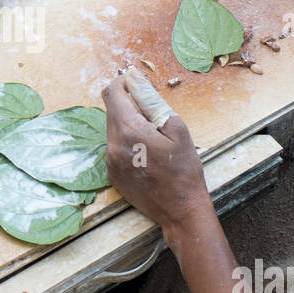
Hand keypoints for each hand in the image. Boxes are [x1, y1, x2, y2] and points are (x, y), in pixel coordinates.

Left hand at [102, 76, 210, 235]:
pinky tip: (147, 155)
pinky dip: (128, 143)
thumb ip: (152, 102)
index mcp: (128, 131)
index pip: (111, 93)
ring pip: (114, 130)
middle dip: (129, 106)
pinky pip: (115, 148)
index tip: (136, 84)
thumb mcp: (176, 129)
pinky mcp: (111, 174)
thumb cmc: (184, 169)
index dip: (122, 83)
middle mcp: (112, 145)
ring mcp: (109, 161)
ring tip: (153, 139)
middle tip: (154, 116)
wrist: (180, 210)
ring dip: (129, 125)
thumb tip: (135, 81)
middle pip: (112, 111)